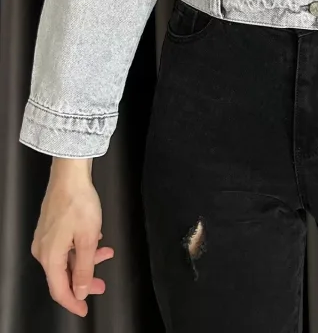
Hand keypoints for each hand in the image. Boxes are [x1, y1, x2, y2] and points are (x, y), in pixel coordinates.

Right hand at [30, 174, 113, 315]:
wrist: (70, 175)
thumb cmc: (79, 204)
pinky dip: (81, 247)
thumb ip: (84, 269)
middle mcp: (43, 250)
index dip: (73, 302)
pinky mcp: (50, 227)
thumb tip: (79, 292)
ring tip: (106, 254)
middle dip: (84, 280)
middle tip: (101, 284)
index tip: (85, 310)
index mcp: (49, 257)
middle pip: (63, 275)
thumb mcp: (88, 240)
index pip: (59, 290)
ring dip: (86, 260)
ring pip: (66, 259)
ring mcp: (45, 238)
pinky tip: (96, 240)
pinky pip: (65, 246)